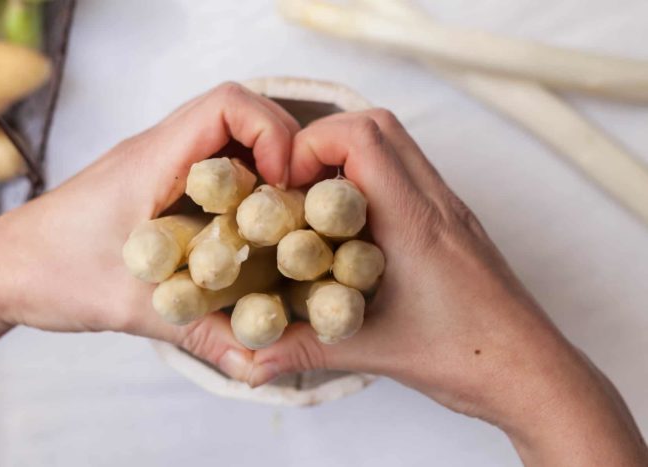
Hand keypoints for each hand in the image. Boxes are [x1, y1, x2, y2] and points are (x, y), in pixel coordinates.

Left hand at [0, 82, 298, 383]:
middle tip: (293, 199)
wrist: (0, 271)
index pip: (227, 105)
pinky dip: (238, 184)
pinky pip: (207, 163)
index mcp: (153, 160)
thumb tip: (257, 362)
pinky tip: (242, 227)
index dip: (271, 133)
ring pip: (224, 136)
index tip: (284, 183)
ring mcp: (155, 164)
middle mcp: (157, 150)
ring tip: (276, 214)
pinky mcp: (152, 183)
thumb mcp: (132, 306)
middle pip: (236, 111)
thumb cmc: (51, 273)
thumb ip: (200, 333)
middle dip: (278, 146)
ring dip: (259, 164)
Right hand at [252, 110, 646, 465]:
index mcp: (416, 222)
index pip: (363, 138)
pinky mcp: (452, 223)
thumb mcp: (377, 352)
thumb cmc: (471, 358)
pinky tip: (352, 229)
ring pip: (396, 143)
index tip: (285, 185)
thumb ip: (308, 349)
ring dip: (349, 158)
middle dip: (325, 141)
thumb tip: (252, 358)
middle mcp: (435, 202)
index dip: (311, 146)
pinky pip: (408, 173)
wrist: (533, 372)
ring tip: (318, 207)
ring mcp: (448, 208)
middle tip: (296, 187)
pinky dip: (371, 179)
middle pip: (378, 124)